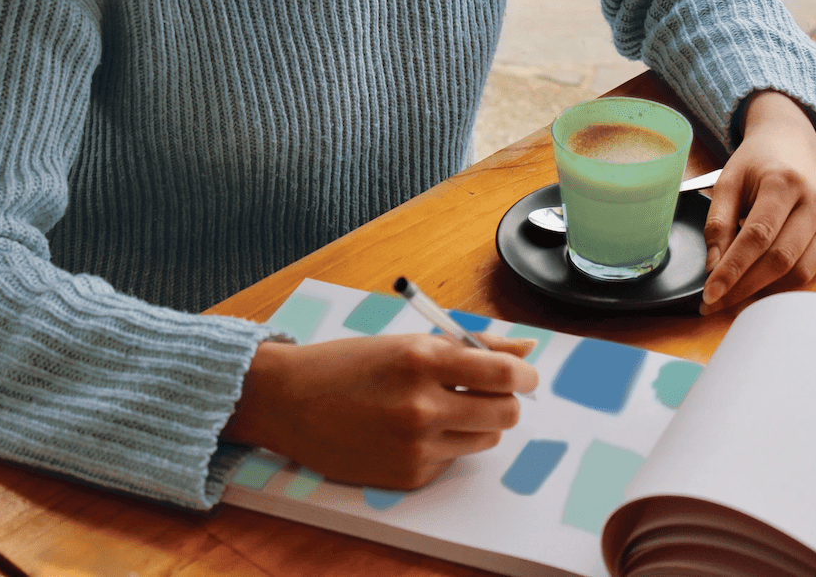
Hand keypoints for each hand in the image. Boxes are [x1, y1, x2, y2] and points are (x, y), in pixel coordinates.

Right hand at [222, 333, 538, 489]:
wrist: (288, 400)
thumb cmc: (348, 364)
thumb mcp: (409, 342)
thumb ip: (472, 346)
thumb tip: (527, 350)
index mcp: (422, 359)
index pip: (504, 373)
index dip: (525, 375)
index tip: (526, 375)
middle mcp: (421, 405)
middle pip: (505, 412)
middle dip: (506, 400)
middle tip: (489, 393)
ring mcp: (415, 445)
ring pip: (486, 438)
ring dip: (479, 423)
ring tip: (446, 408)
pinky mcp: (408, 474)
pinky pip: (454, 458)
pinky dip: (446, 443)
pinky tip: (413, 430)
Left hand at [700, 90, 815, 313]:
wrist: (792, 144)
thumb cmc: (756, 165)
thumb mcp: (727, 182)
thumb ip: (717, 222)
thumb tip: (713, 265)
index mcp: (783, 182)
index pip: (757, 236)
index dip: (732, 269)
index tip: (709, 293)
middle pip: (780, 259)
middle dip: (744, 287)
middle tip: (715, 304)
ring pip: (800, 272)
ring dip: (763, 291)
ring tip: (733, 296)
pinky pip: (812, 270)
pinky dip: (783, 282)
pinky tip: (760, 280)